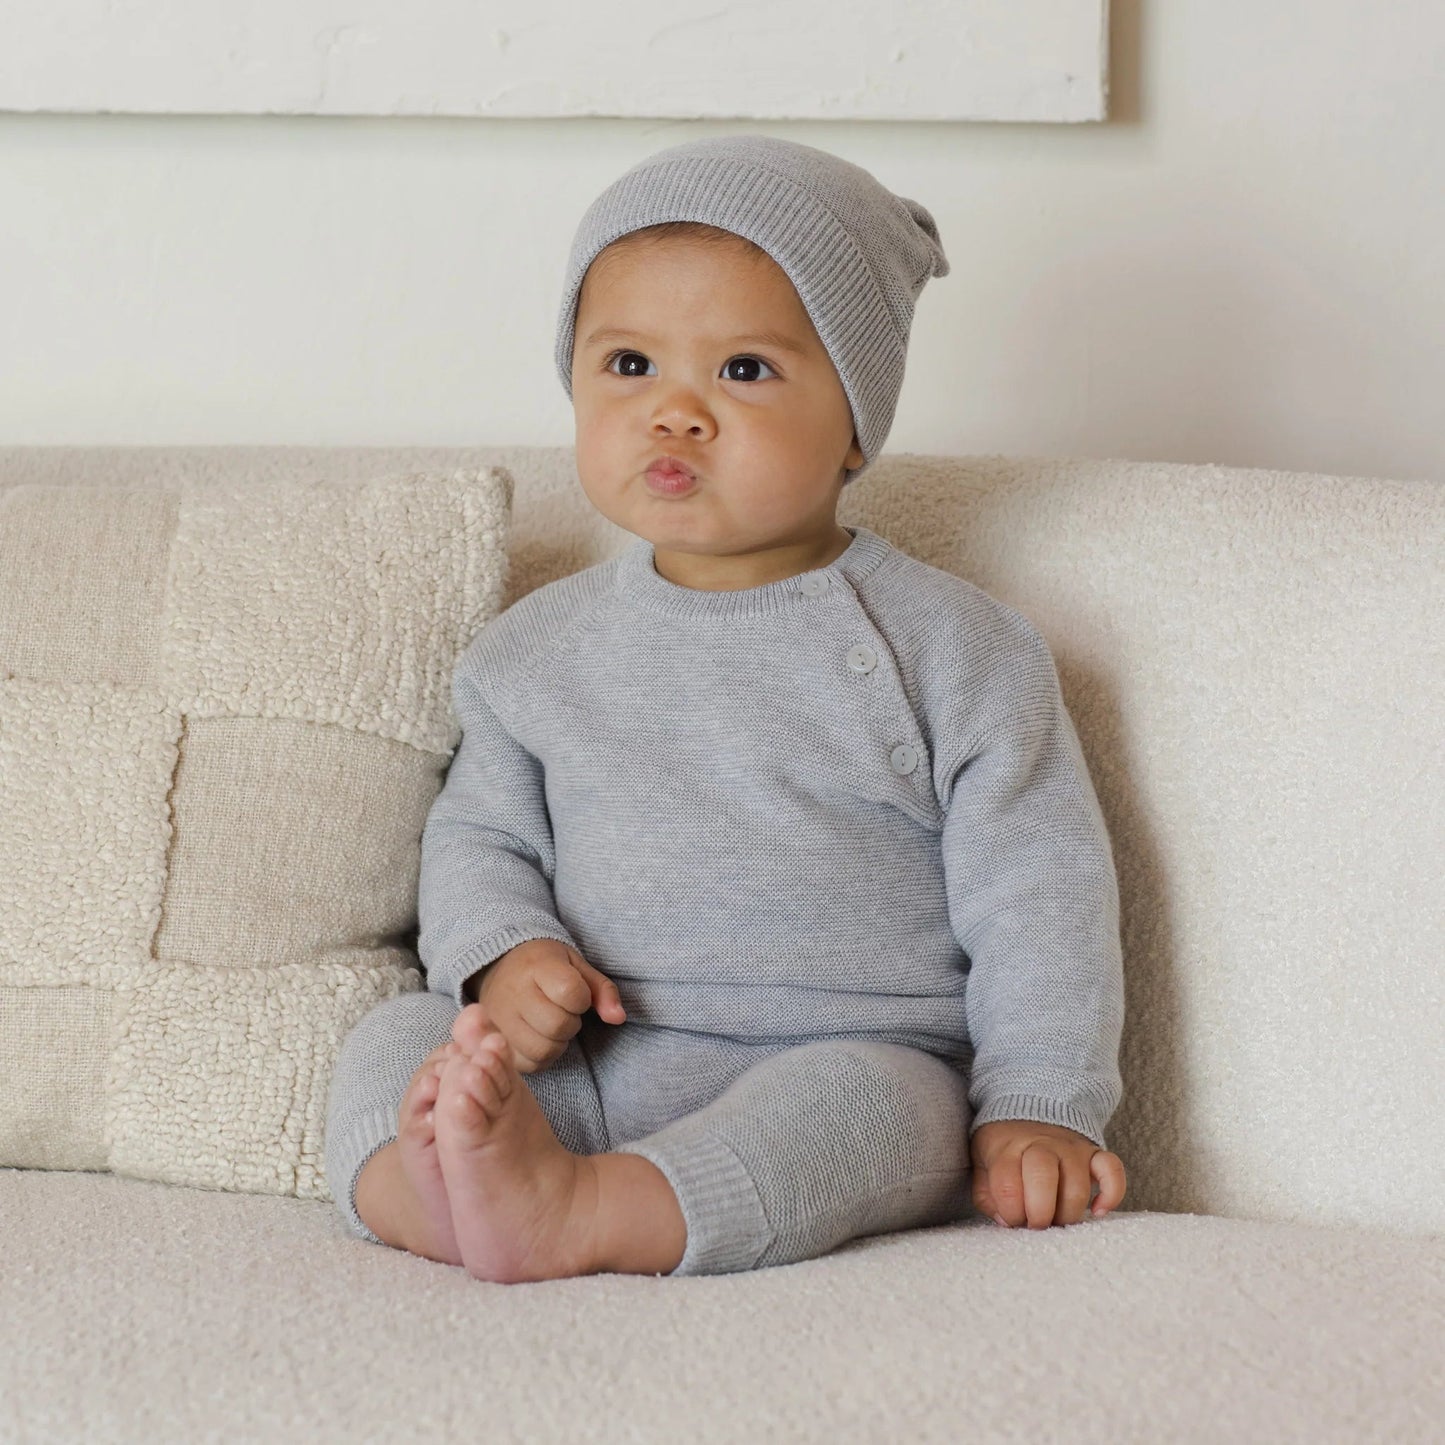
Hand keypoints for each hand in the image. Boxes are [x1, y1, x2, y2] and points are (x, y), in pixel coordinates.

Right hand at [467, 939, 626, 1073]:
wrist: (497, 966)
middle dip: (570, 1023)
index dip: (582, 999)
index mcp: (537, 966)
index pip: (571, 993)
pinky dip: (540, 1057)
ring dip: (557, 1043)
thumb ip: (602, 989)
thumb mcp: (576, 965)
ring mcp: (499, 1019)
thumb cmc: (544, 966)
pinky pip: (527, 1065)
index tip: (574, 993)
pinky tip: (538, 1038)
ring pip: (543, 1050)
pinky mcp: (493, 1041)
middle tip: (563, 1011)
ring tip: (550, 1025)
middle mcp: (514, 993)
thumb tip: (618, 1018)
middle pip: (558, 1026)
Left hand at [970, 1119, 1125, 1228]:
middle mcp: (1042, 1145)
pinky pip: (1113, 1171)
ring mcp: (1071, 1148)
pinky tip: (1098, 1211)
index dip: (1010, 1212)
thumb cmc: (1003, 1148)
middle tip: (1035, 1226)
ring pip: (1077, 1186)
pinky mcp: (1095, 1153)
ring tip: (1057, 1221)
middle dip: (1039, 1214)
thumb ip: (986, 1195)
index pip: (1008, 1183)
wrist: (1029, 1109)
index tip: (1011, 1219)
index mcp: (1007, 1147)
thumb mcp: (982, 1165)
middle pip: (1043, 1179)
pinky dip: (1111, 1194)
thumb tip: (1006, 1221)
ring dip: (1068, 1214)